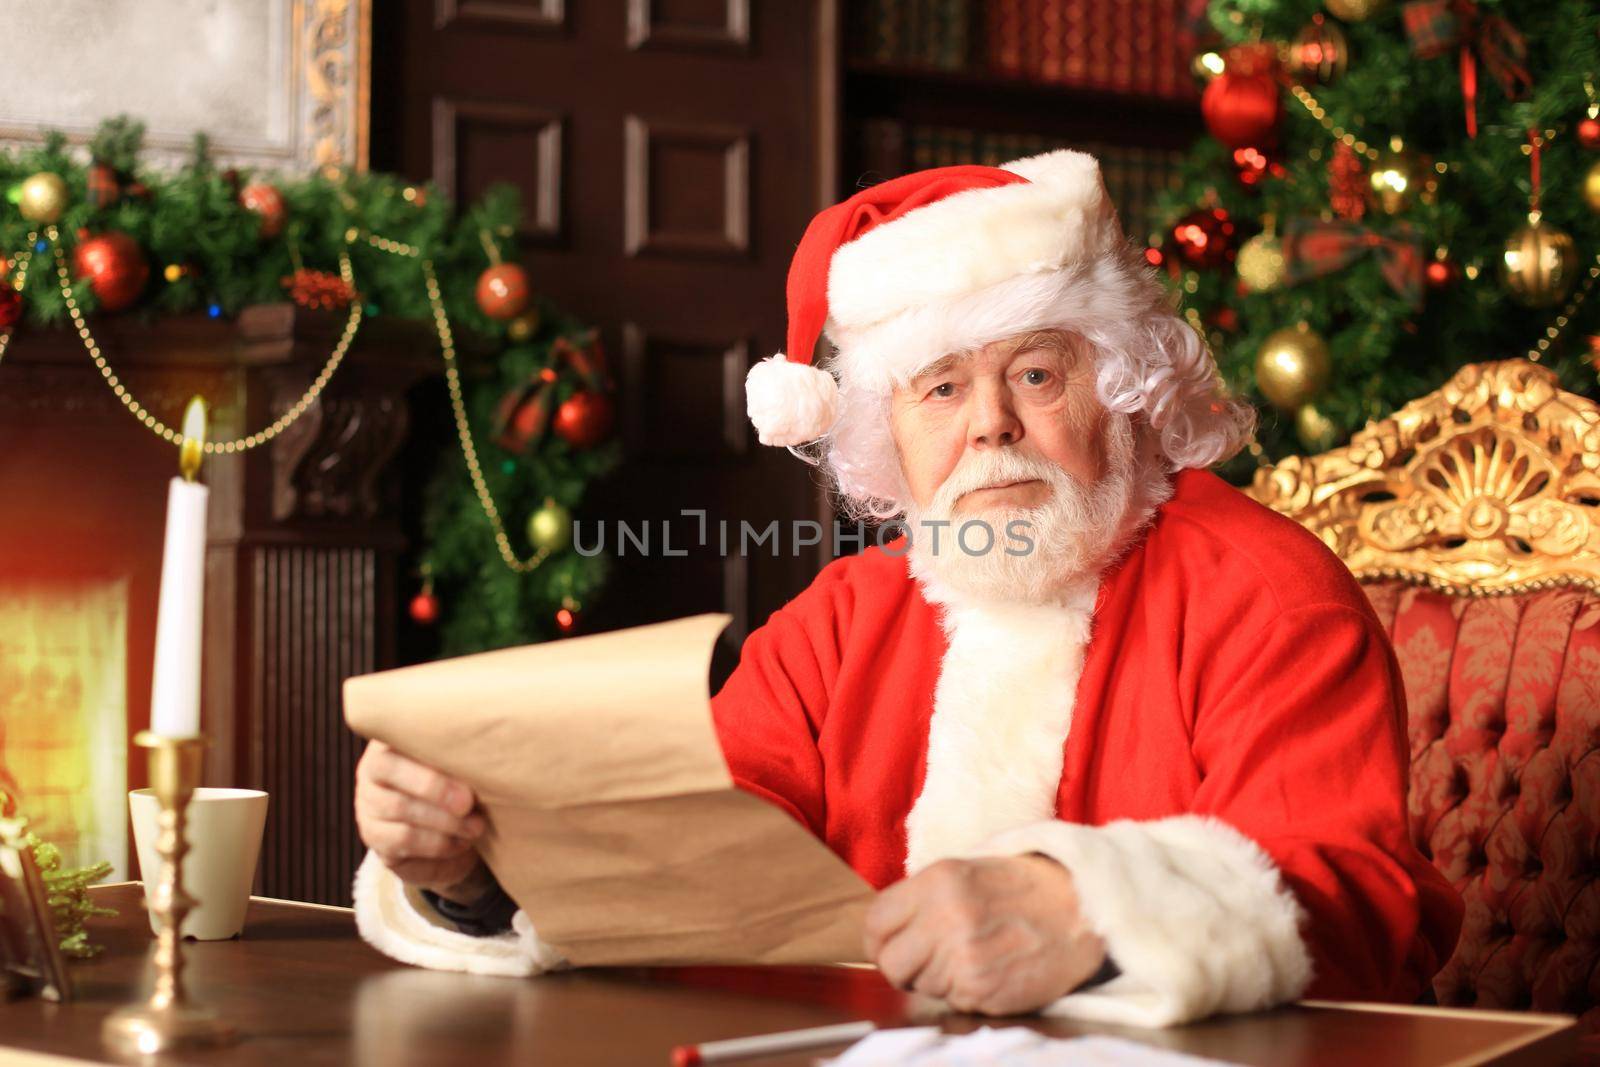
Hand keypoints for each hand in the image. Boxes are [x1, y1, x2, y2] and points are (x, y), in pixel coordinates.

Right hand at [355, 739, 489, 903]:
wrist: (455, 839)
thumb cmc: (462, 789)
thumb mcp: (463, 767)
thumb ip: (462, 754)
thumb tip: (483, 749)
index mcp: (393, 740)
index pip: (393, 730)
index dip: (425, 742)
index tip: (464, 756)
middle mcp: (372, 769)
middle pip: (389, 768)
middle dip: (435, 786)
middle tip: (468, 802)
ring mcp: (368, 804)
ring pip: (398, 806)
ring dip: (443, 819)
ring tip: (475, 826)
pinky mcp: (374, 837)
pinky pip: (402, 838)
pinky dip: (437, 842)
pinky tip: (461, 842)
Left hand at [863, 855, 1105, 1014]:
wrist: (1084, 908)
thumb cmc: (1023, 888)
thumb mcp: (967, 870)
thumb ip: (923, 897)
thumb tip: (884, 930)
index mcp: (938, 882)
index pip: (875, 923)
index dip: (881, 938)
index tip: (894, 942)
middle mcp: (947, 919)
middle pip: (890, 963)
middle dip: (904, 965)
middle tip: (928, 958)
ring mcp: (965, 959)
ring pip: (921, 986)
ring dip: (938, 979)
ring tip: (972, 956)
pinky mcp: (984, 992)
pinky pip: (951, 1002)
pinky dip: (965, 993)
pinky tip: (989, 970)